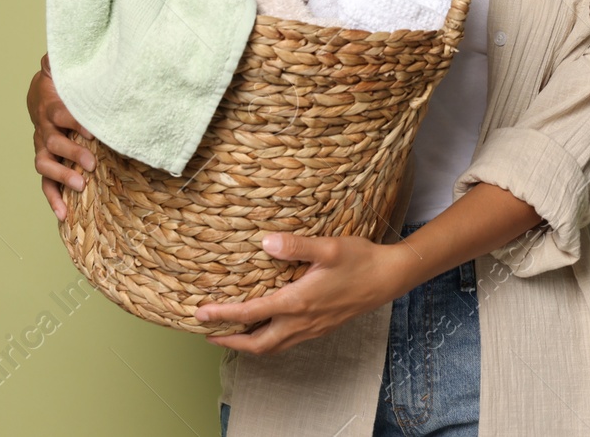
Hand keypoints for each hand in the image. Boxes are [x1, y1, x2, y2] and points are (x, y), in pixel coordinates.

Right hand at [27, 52, 94, 220]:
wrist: (41, 96)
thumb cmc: (61, 86)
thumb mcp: (62, 71)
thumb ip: (59, 63)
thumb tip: (55, 53)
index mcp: (51, 108)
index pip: (60, 114)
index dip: (74, 121)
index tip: (91, 130)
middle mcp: (44, 131)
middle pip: (53, 143)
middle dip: (71, 154)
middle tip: (91, 162)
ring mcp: (43, 149)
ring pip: (46, 166)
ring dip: (62, 177)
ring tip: (80, 187)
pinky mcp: (47, 164)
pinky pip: (47, 184)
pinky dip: (53, 199)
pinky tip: (63, 215)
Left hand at [195, 232, 406, 355]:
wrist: (389, 278)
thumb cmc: (360, 260)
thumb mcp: (329, 247)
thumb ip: (296, 246)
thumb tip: (265, 242)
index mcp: (298, 302)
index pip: (252, 313)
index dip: (223, 315)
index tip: (200, 314)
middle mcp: (302, 321)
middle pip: (257, 343)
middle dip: (230, 341)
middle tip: (207, 333)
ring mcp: (312, 328)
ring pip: (272, 347)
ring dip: (248, 344)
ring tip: (230, 334)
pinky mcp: (321, 328)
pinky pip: (287, 343)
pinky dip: (268, 341)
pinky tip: (266, 328)